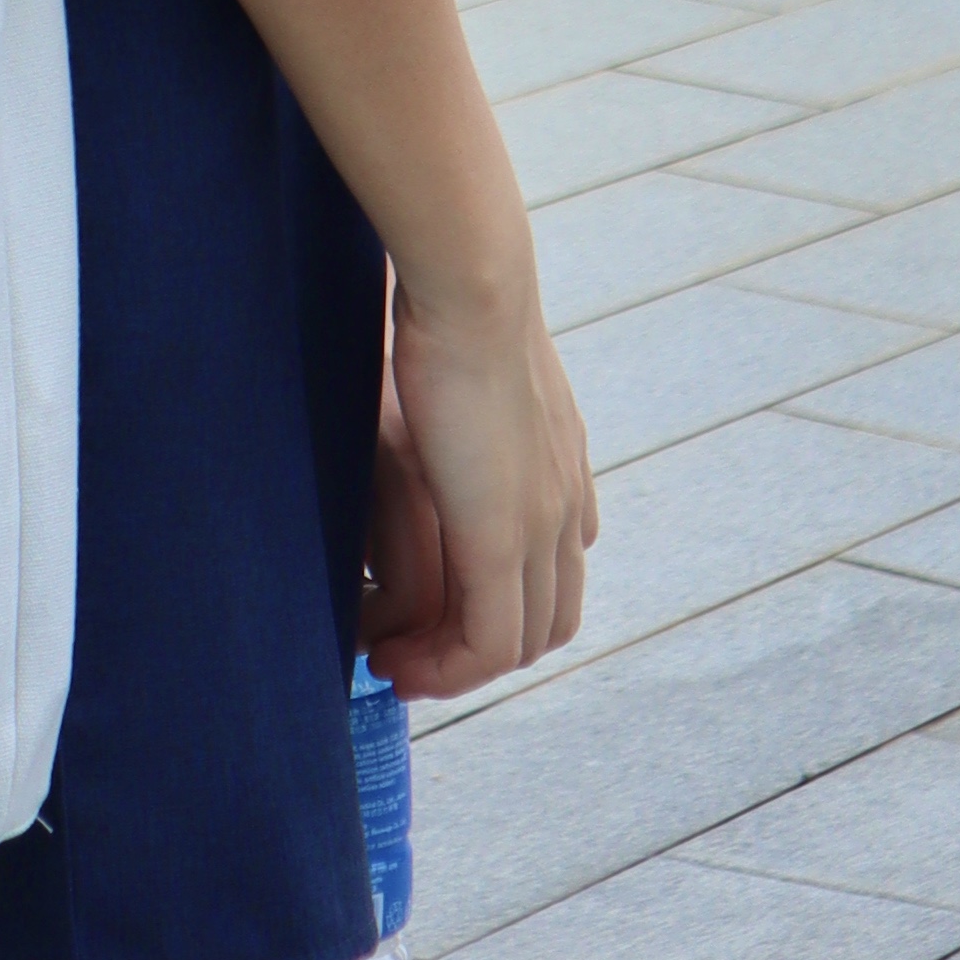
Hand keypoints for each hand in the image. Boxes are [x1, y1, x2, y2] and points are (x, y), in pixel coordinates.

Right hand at [361, 283, 595, 695]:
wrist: (474, 289)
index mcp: (561, 467)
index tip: (432, 610)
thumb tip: (418, 380)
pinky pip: (488, 643)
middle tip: (408, 651)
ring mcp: (541, 527)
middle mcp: (564, 506)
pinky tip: (397, 662)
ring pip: (520, 641)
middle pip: (545, 620)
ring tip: (395, 664)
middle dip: (476, 652)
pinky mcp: (500, 541)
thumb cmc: (450, 304)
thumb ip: (464, 396)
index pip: (554, 571)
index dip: (500, 604)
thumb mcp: (470, 359)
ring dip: (455, 668)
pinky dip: (447, 670)